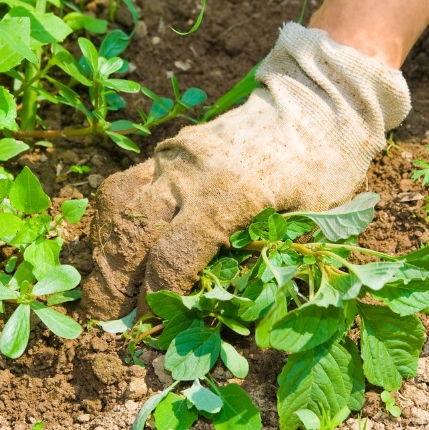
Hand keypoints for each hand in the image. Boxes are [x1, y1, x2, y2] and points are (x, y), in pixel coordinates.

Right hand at [80, 23, 410, 319]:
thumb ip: (262, 263)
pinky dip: (114, 219)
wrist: (316, 103)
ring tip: (106, 281)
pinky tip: (118, 241)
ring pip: (118, 205)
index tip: (148, 326)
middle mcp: (189, 173)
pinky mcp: (168, 147)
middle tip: (109, 317)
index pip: (172, 258)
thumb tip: (215, 310)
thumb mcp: (310, 224)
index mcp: (228, 195)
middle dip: (112, 283)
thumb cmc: (324, 169)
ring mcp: (174, 155)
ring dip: (104, 249)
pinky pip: (126, 184)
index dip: (155, 300)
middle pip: (131, 234)